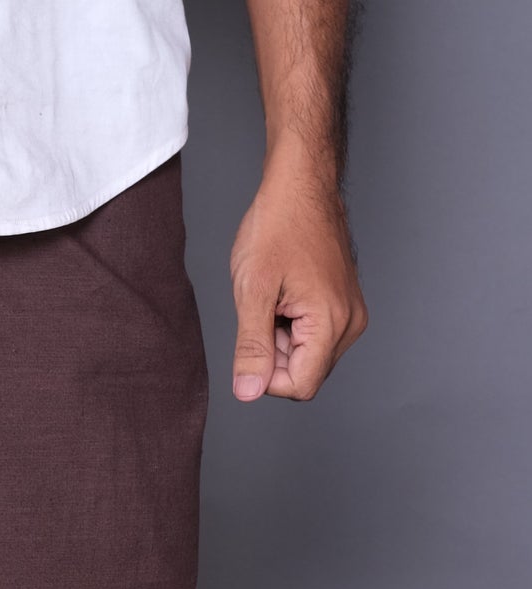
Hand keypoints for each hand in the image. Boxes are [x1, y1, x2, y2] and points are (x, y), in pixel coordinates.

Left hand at [229, 154, 367, 402]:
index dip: (267, 376)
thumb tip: (249, 393)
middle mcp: (350, 323)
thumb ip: (252, 347)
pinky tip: (284, 295)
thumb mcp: (253, 290)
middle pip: (304, 373)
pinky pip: (313, 337)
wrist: (301, 185)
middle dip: (274, 355)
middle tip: (264, 309)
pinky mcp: (344, 306)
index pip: (298, 387)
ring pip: (307, 357)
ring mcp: (350, 314)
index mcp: (331, 322)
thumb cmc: (278, 226)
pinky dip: (291, 326)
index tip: (255, 337)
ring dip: (281, 339)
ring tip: (275, 297)